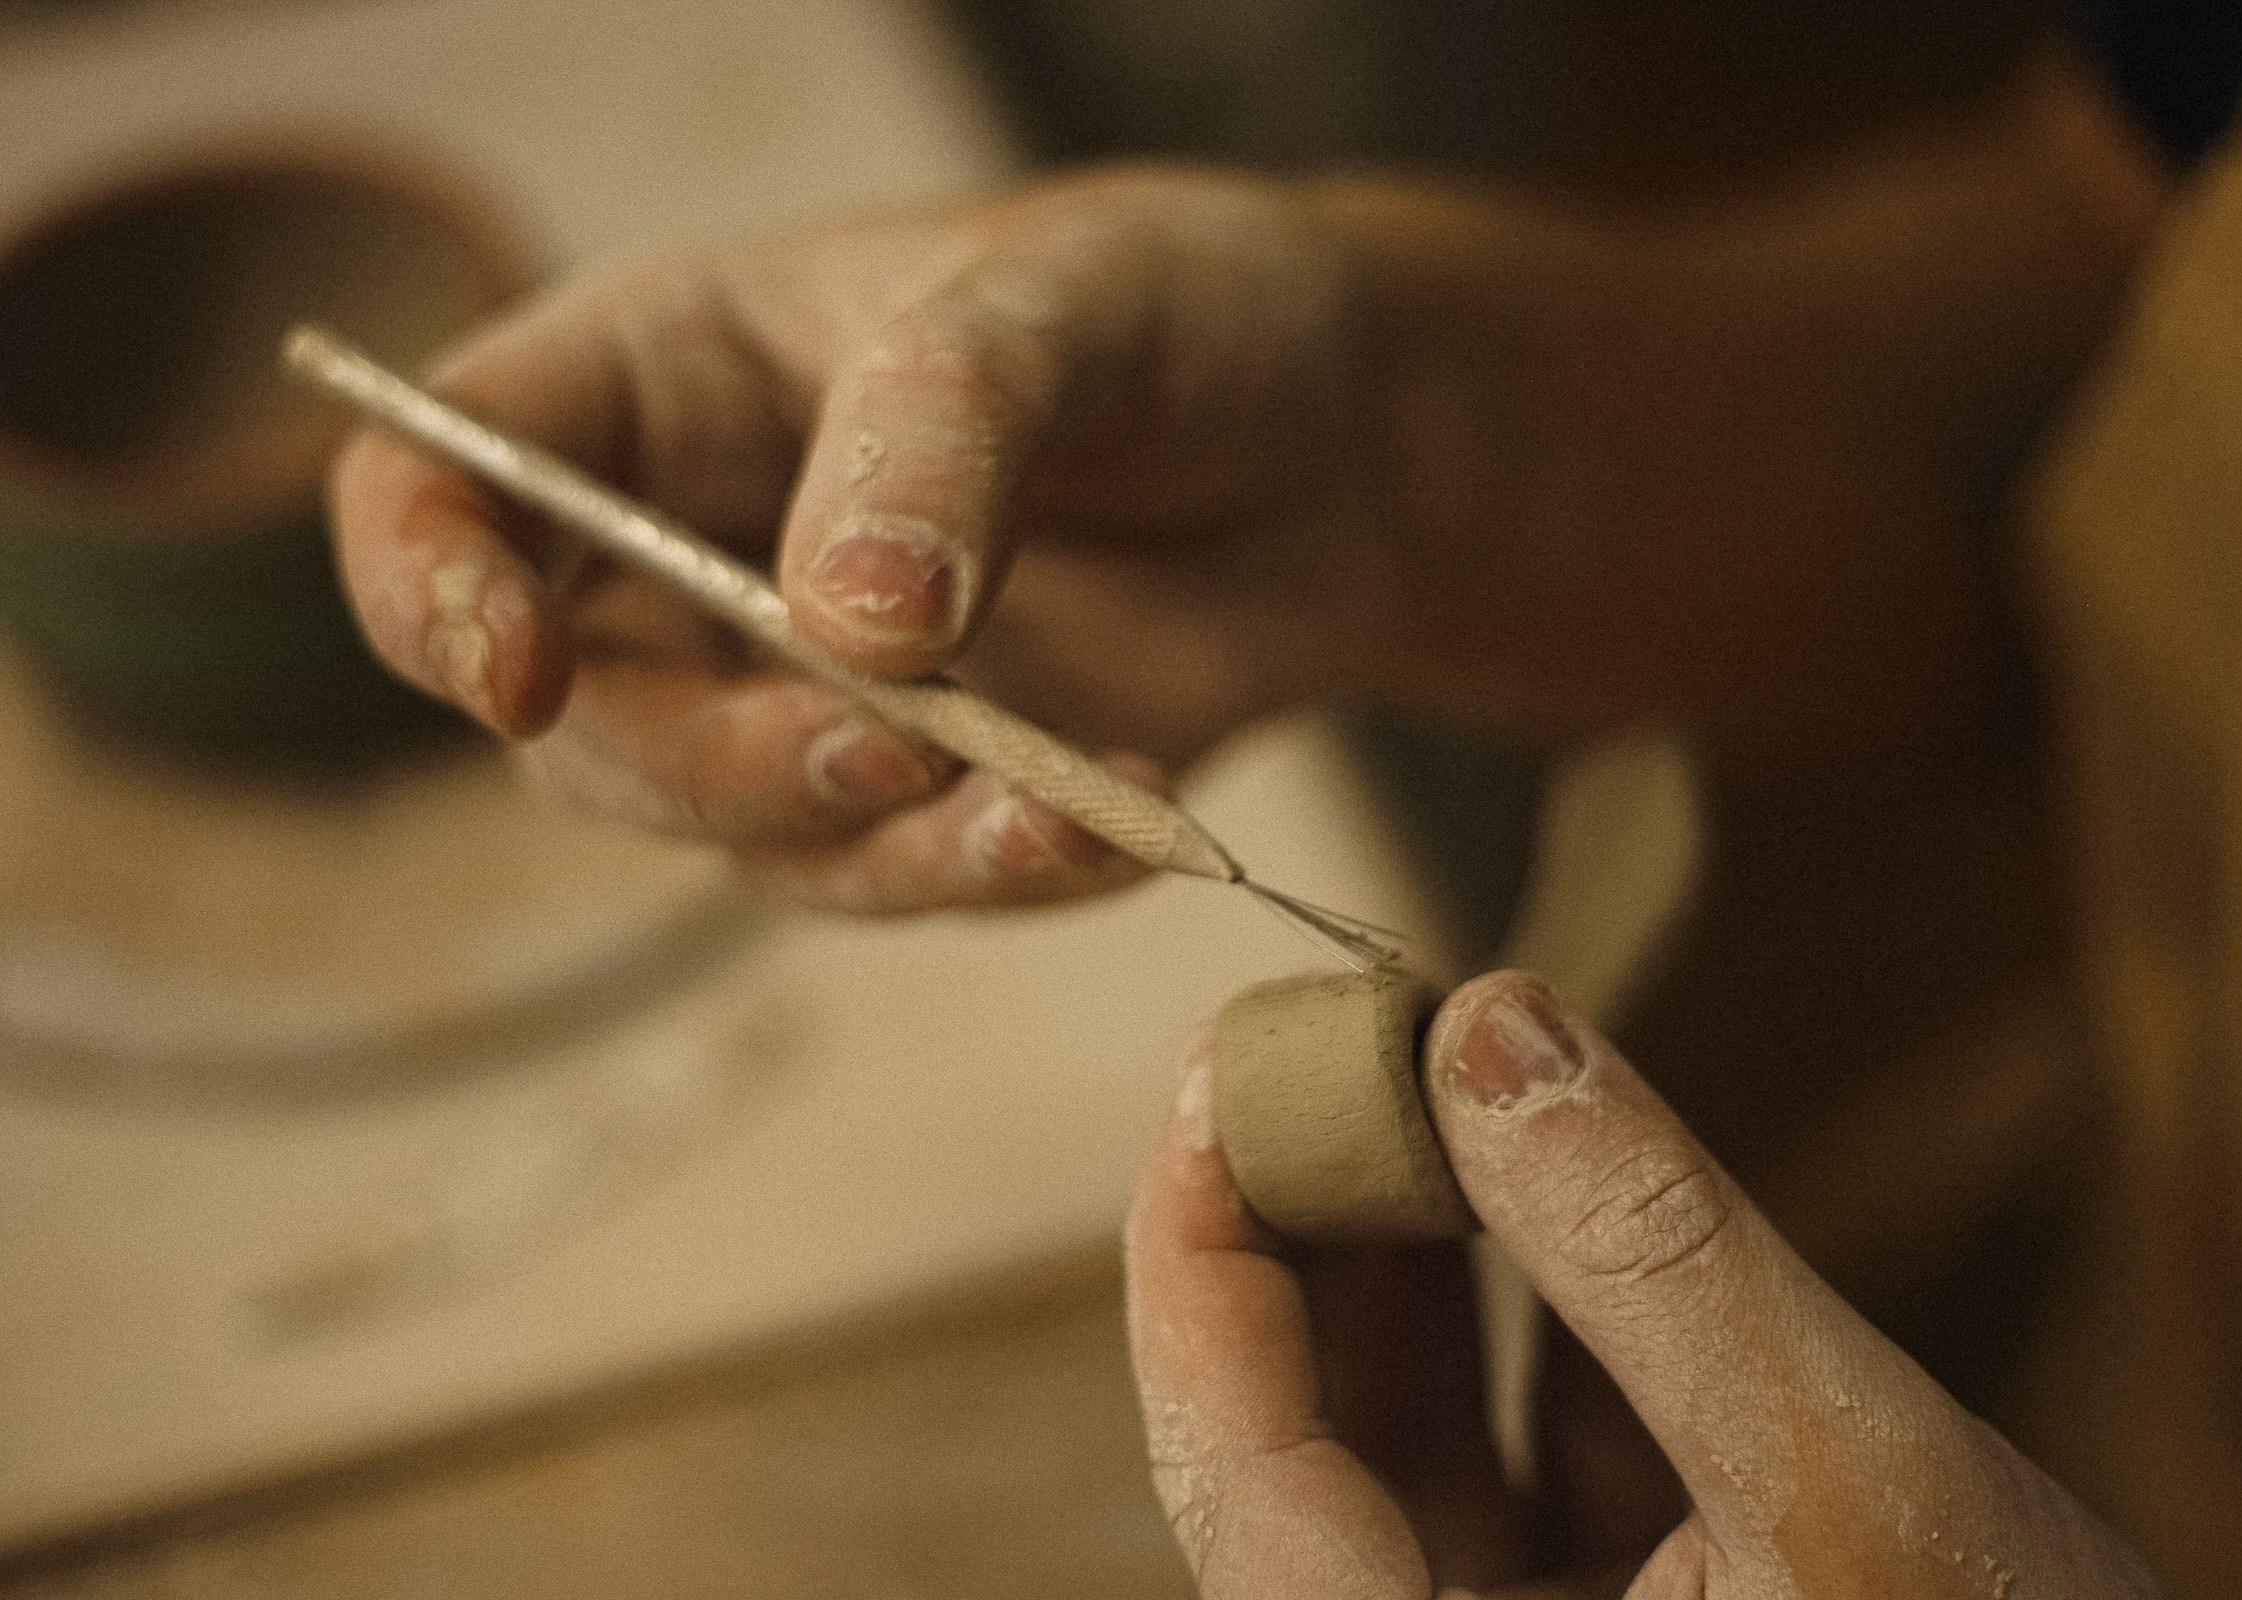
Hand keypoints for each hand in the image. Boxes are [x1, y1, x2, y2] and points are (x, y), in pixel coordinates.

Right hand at [329, 167, 1376, 911]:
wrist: (1344, 445)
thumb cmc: (1177, 316)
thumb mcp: (1062, 307)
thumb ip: (942, 433)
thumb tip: (842, 628)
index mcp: (658, 387)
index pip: (440, 489)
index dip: (427, 591)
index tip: (521, 675)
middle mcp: (698, 557)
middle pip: (583, 730)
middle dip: (718, 764)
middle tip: (888, 748)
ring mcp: (808, 696)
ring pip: (749, 840)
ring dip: (890, 847)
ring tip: (1055, 793)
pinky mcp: (929, 797)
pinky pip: (916, 883)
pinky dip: (1010, 875)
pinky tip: (1129, 808)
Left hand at [1124, 970, 2166, 1597]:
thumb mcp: (1844, 1475)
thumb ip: (1654, 1258)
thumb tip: (1492, 1027)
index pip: (1230, 1464)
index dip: (1196, 1252)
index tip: (1226, 1064)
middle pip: (1303, 1436)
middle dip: (1321, 1222)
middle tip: (1344, 1034)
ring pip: (1419, 1438)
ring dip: (1433, 1252)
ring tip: (1447, 1074)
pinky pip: (1542, 1456)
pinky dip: (1555, 1315)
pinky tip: (1573, 1177)